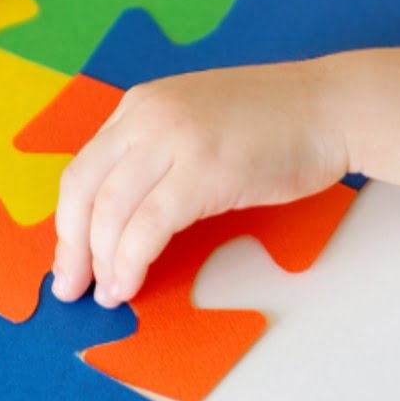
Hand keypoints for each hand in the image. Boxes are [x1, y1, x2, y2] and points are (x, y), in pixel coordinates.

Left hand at [50, 62, 350, 306]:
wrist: (331, 107)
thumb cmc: (273, 124)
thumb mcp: (194, 123)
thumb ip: (155, 154)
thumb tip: (120, 216)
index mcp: (139, 106)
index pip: (83, 168)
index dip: (68, 220)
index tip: (69, 258)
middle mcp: (146, 117)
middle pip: (83, 190)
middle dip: (70, 247)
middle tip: (70, 287)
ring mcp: (174, 141)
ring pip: (111, 211)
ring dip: (102, 262)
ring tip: (107, 293)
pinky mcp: (203, 171)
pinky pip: (148, 226)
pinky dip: (131, 261)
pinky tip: (130, 283)